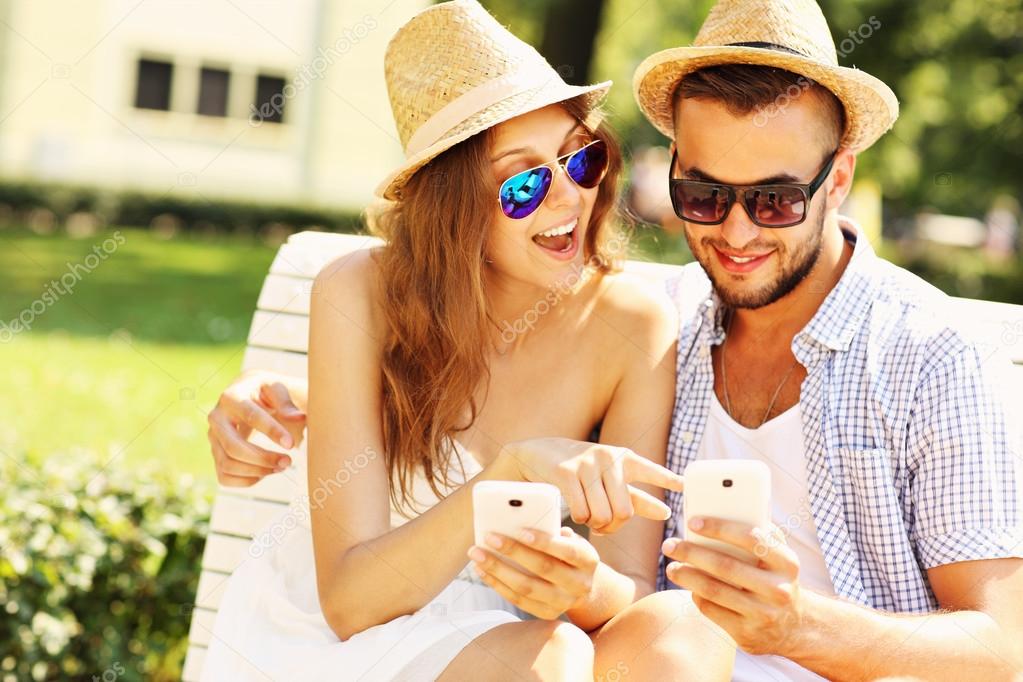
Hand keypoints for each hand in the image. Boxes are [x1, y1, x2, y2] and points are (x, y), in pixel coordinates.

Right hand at [206, 370, 306, 486]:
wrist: (249, 393)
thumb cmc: (266, 391)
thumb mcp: (277, 388)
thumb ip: (287, 402)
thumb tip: (299, 417)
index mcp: (232, 396)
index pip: (251, 417)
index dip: (272, 432)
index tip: (291, 444)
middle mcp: (216, 418)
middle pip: (233, 447)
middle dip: (262, 458)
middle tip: (288, 462)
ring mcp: (213, 437)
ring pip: (227, 465)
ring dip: (257, 471)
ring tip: (281, 466)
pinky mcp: (215, 452)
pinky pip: (224, 477)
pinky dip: (246, 481)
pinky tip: (266, 472)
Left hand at [468, 527, 598, 619]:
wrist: (585, 586)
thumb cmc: (568, 552)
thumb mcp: (569, 539)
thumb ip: (552, 530)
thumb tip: (520, 519)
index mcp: (588, 559)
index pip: (567, 551)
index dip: (544, 542)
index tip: (521, 530)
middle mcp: (579, 584)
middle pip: (543, 569)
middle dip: (514, 552)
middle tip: (489, 537)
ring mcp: (563, 602)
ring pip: (526, 588)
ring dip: (498, 570)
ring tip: (476, 554)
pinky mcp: (547, 613)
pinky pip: (518, 600)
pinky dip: (497, 584)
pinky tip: (481, 570)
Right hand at [500, 437, 683, 533]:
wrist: (536, 454)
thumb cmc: (579, 470)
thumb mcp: (608, 479)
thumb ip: (635, 496)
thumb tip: (666, 513)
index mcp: (624, 458)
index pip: (651, 470)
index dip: (668, 479)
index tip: (685, 486)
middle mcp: (609, 458)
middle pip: (625, 511)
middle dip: (614, 527)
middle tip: (604, 528)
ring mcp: (587, 463)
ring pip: (602, 515)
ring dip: (595, 525)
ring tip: (589, 520)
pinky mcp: (566, 472)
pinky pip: (581, 512)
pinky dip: (580, 521)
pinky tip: (577, 516)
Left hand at [663, 518, 805, 655]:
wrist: (795, 626)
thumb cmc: (775, 578)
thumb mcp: (777, 556)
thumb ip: (758, 532)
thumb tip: (719, 508)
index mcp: (787, 563)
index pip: (751, 539)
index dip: (719, 528)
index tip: (692, 521)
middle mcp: (778, 590)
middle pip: (725, 566)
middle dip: (691, 553)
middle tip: (669, 544)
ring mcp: (763, 614)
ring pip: (714, 590)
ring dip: (686, 576)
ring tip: (671, 567)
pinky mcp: (746, 633)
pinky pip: (712, 610)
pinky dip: (696, 595)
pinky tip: (689, 586)